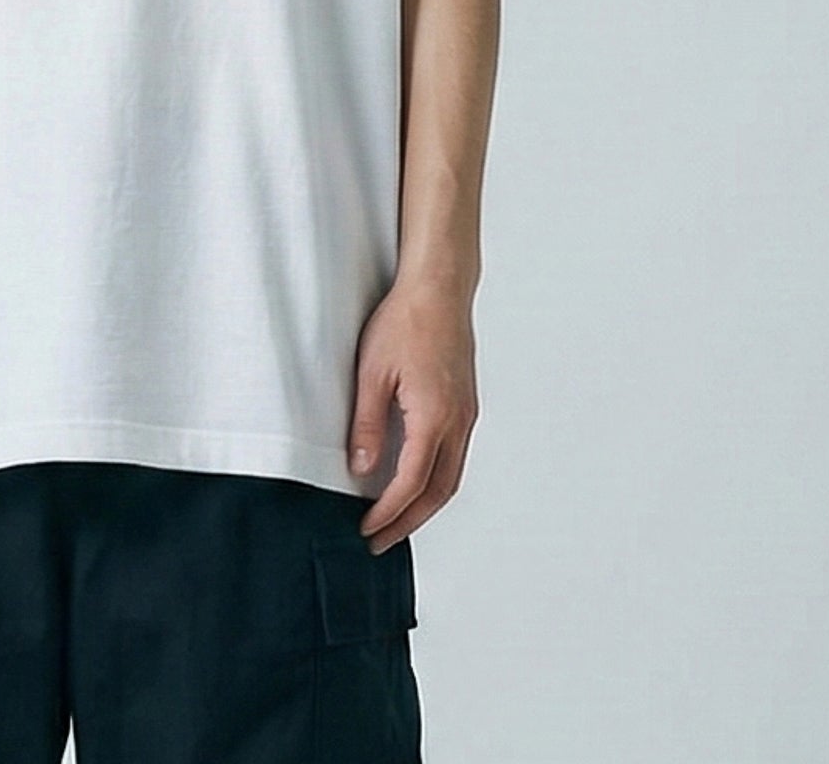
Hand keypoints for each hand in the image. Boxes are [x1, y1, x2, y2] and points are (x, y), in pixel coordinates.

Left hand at [346, 273, 478, 551]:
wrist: (439, 288)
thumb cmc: (405, 321)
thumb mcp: (372, 372)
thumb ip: (367, 424)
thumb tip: (361, 469)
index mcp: (435, 417)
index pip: (411, 484)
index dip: (388, 513)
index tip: (367, 530)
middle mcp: (458, 422)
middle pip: (438, 492)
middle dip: (409, 522)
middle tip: (381, 541)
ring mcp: (467, 413)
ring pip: (452, 477)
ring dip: (425, 505)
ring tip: (397, 520)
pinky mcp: (466, 403)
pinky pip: (456, 455)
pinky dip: (437, 479)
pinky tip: (416, 480)